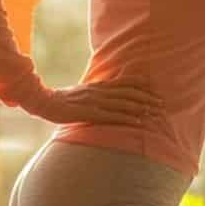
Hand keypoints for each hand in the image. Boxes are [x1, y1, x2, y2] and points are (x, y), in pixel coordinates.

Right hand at [35, 80, 163, 125]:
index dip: (142, 86)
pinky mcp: (87, 113)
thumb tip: (113, 96)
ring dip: (140, 108)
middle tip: (162, 104)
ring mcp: (93, 101)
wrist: (42, 101)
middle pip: (128, 93)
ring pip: (122, 103)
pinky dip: (125, 118)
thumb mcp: (85, 92)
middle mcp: (99, 91)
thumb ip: (99, 93)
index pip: (125, 83)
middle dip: (147, 98)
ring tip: (155, 112)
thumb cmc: (64, 100)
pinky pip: (110, 116)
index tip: (157, 91)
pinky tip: (137, 122)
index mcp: (99, 85)